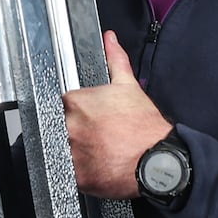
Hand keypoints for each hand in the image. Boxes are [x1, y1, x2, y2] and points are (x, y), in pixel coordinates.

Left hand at [62, 31, 171, 197]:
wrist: (158, 161)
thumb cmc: (145, 127)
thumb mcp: (129, 87)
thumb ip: (115, 60)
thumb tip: (110, 41)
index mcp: (76, 102)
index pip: (62, 103)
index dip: (77, 111)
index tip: (89, 117)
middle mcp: (69, 127)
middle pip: (59, 126)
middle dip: (74, 130)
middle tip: (96, 135)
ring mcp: (71, 153)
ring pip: (62, 150)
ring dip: (74, 150)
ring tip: (97, 151)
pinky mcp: (76, 176)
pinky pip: (69, 172)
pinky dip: (80, 170)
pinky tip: (97, 165)